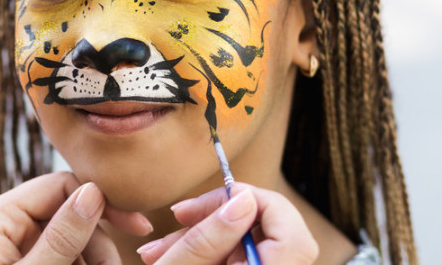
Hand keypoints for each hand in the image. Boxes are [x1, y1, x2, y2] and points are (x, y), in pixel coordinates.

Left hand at [0, 172, 151, 263]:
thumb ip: (60, 238)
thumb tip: (93, 192)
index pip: (59, 185)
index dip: (101, 202)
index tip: (138, 226)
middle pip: (64, 214)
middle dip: (95, 243)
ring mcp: (1, 245)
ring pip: (61, 239)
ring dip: (86, 260)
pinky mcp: (7, 262)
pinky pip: (48, 256)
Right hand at [136, 183, 318, 263]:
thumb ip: (210, 236)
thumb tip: (242, 199)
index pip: (293, 238)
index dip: (262, 205)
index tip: (223, 195)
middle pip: (274, 239)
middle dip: (225, 217)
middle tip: (183, 215)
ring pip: (252, 250)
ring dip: (207, 238)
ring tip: (160, 248)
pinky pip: (242, 264)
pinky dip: (210, 254)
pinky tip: (175, 256)